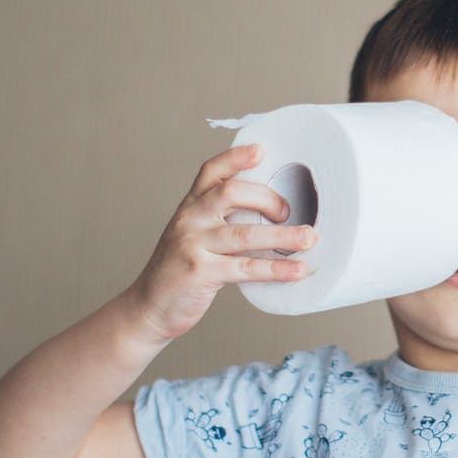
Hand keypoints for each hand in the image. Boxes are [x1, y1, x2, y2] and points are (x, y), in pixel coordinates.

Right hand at [128, 142, 315, 341]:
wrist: (149, 307)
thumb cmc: (180, 270)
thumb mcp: (193, 235)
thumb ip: (220, 220)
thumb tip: (272, 212)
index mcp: (190, 206)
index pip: (211, 172)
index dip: (235, 158)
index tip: (260, 150)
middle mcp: (189, 220)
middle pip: (230, 193)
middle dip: (267, 198)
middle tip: (290, 212)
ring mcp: (192, 245)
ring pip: (244, 234)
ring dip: (282, 236)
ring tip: (309, 238)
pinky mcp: (199, 273)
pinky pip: (245, 268)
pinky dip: (275, 269)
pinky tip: (296, 270)